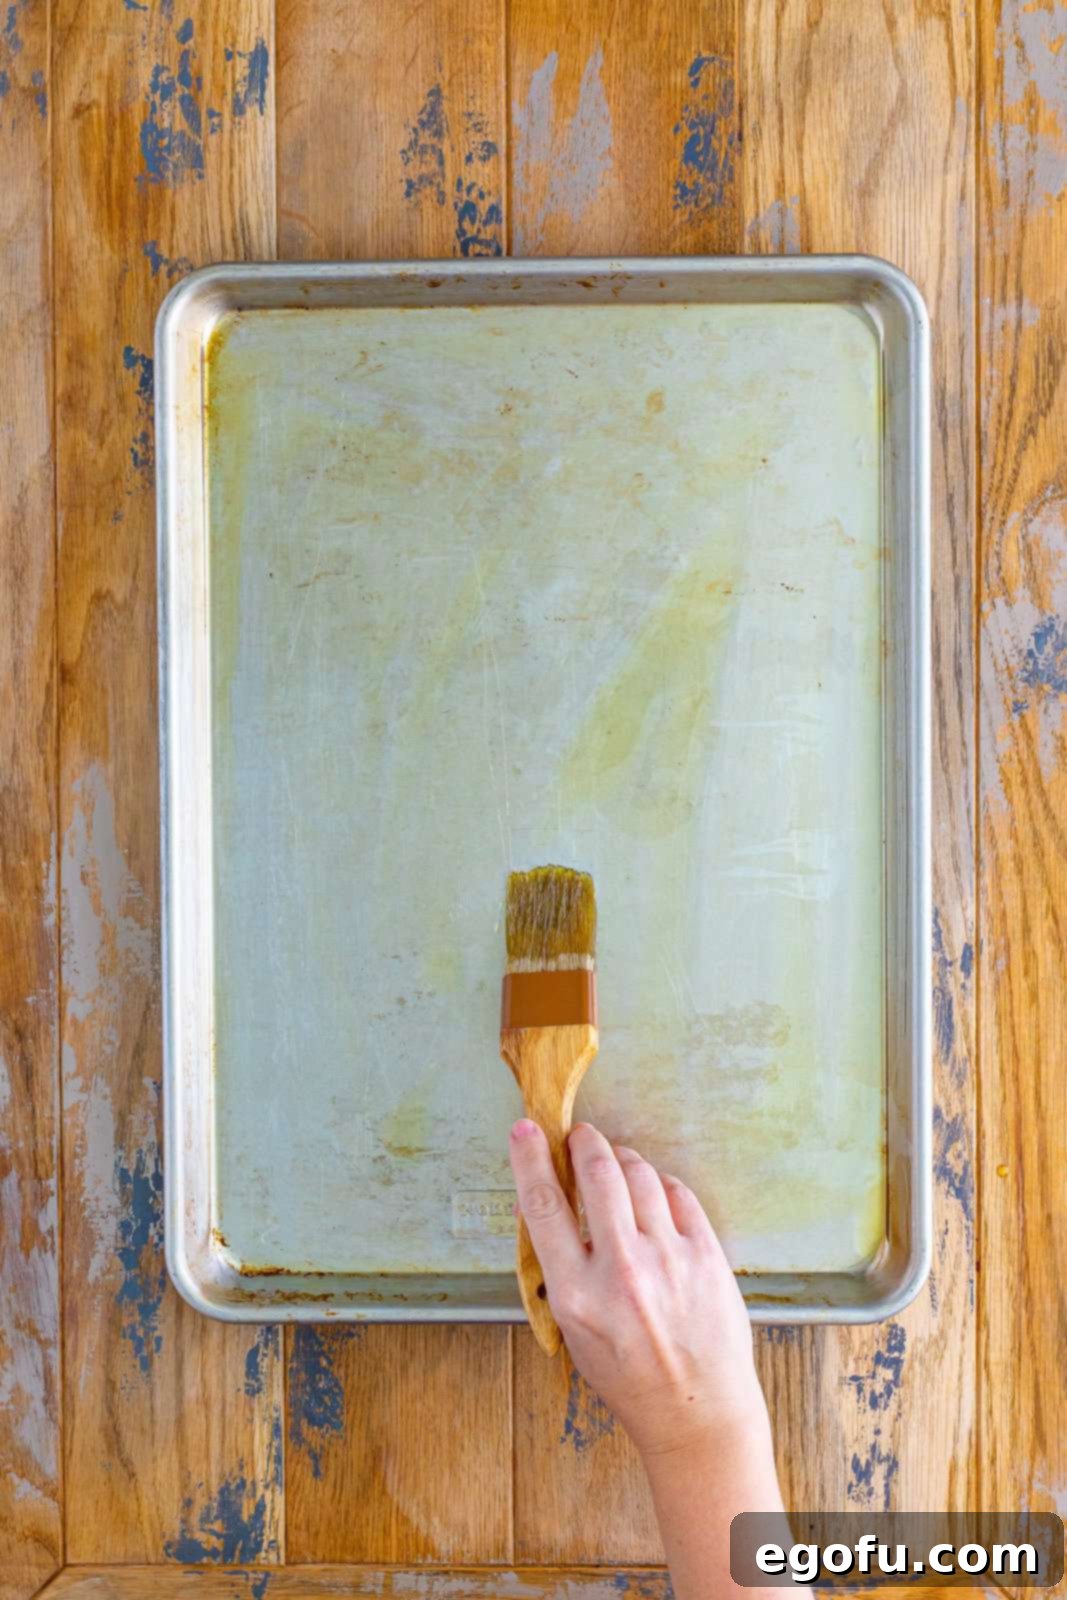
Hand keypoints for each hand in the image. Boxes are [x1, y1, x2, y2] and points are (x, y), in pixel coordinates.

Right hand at [508, 1118, 768, 1462]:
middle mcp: (622, 1271)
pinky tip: (654, 1194)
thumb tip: (542, 1205)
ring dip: (623, 1159)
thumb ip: (558, 1269)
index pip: (543, 1205)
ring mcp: (669, 1259)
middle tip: (581, 1137)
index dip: (529, 1158)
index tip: (526, 1129)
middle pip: (598, 1173)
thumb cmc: (629, 1376)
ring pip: (640, 1174)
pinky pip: (677, 1193)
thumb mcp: (574, 1331)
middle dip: (586, 1143)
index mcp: (577, 1294)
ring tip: (618, 1165)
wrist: (697, 1411)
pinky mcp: (707, 1254)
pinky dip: (660, 1184)